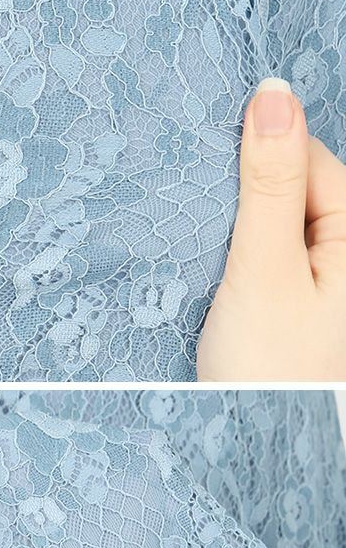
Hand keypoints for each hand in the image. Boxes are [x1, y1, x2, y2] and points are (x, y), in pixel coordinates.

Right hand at [198, 78, 345, 380]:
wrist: (265, 453)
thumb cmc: (271, 373)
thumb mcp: (265, 270)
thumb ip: (269, 183)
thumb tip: (273, 94)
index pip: (306, 157)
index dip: (253, 167)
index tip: (215, 203)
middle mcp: (345, 252)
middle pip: (290, 188)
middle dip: (243, 205)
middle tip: (216, 251)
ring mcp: (324, 280)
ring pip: (273, 223)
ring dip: (236, 237)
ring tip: (216, 275)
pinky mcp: (297, 303)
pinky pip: (267, 257)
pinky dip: (238, 264)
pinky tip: (222, 288)